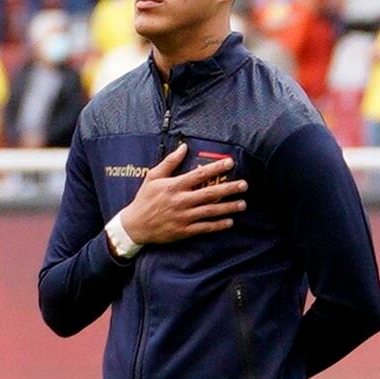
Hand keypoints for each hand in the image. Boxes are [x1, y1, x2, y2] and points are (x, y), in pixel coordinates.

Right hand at [117, 146, 246, 248]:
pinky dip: (218, 225)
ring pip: (210, 211)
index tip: (230, 162)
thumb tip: (184, 147)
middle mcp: (180, 201)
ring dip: (228, 207)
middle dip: (228, 188)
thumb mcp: (153, 177)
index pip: (199, 175)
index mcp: (174, 186)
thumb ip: (170, 162)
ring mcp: (183, 217)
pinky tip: (230, 222)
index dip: (215, 168)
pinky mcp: (184, 230)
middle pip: (209, 194)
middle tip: (244, 185)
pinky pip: (204, 228)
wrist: (135, 225)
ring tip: (242, 203)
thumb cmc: (145, 198)